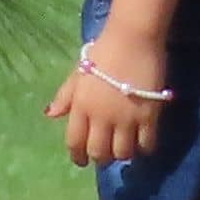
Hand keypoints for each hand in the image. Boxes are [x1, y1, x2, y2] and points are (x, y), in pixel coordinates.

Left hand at [48, 46, 167, 169]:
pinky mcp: (148, 115)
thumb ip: (65, 95)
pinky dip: (145, 148)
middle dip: (101, 157)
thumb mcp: (79, 72)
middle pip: (99, 152)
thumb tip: (51, 115)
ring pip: (122, 152)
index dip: (77, 156)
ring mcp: (126, 117)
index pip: (75, 142)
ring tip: (126, 148)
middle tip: (107, 153)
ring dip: (123, 154)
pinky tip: (144, 143)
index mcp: (81, 106)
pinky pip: (147, 143)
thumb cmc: (104, 51)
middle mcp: (101, 116)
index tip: (81, 161)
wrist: (133, 38)